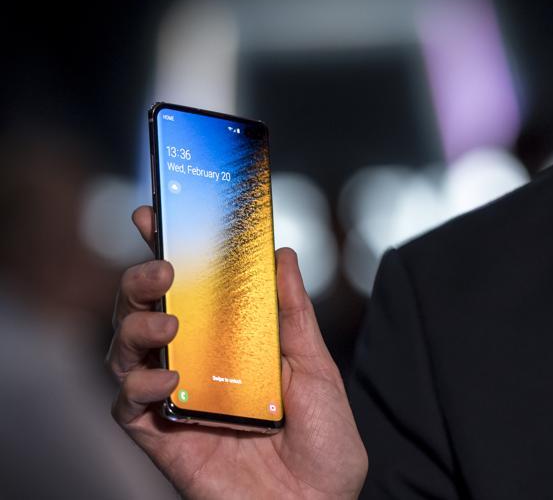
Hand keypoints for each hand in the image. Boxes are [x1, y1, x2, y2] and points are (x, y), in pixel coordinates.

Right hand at [106, 206, 366, 498]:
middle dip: (141, 281)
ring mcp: (175, 400)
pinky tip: (168, 379)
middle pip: (145, 312)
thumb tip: (281, 253)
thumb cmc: (323, 444)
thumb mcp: (315, 368)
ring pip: (124, 349)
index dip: (166, 250)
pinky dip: (138, 384)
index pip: (189, 290)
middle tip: (163, 266)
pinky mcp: (161, 437)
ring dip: (136, 325)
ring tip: (170, 321)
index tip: (155, 214)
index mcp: (230, 345)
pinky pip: (126, 404)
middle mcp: (196, 367)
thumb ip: (292, 315)